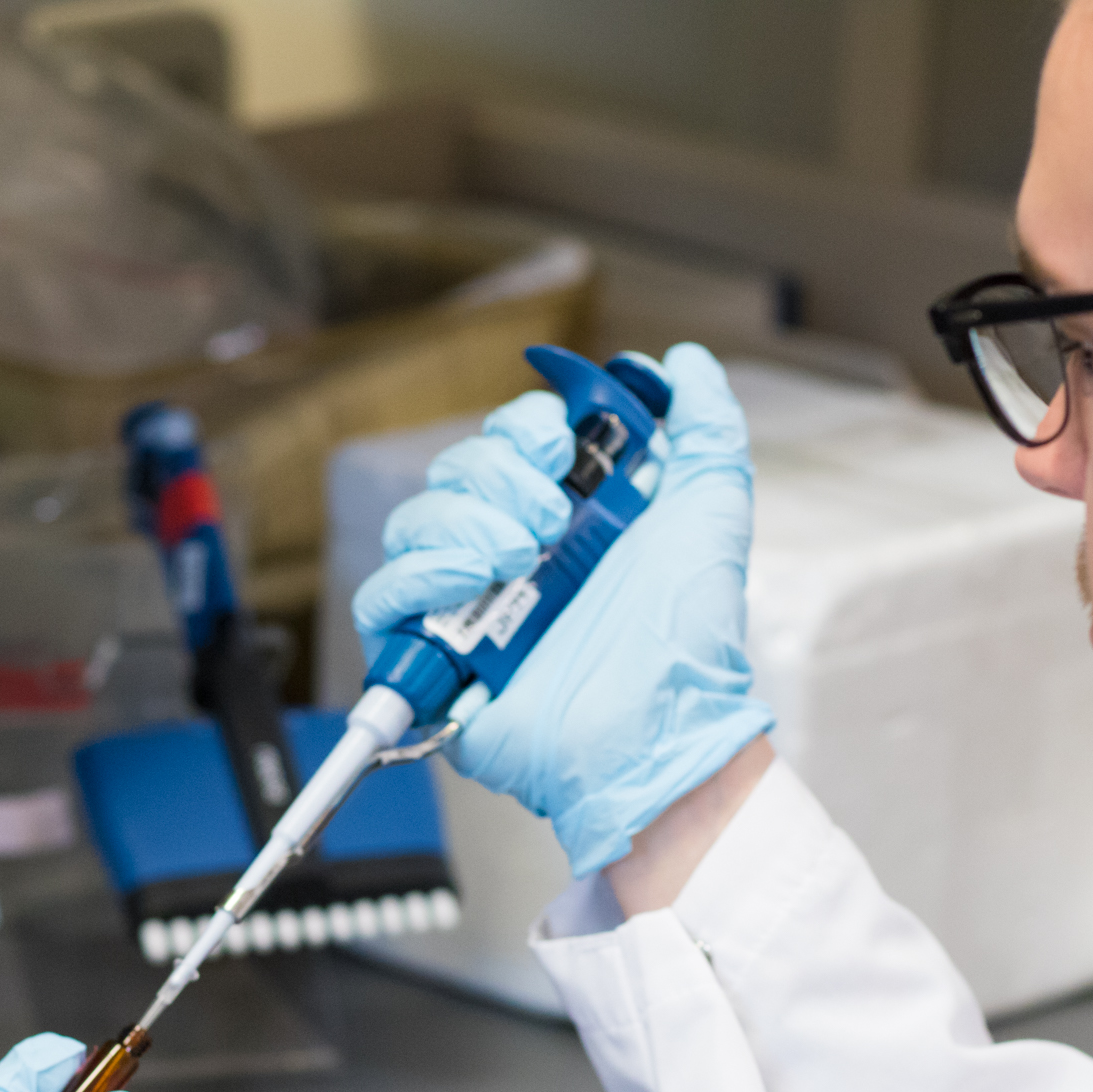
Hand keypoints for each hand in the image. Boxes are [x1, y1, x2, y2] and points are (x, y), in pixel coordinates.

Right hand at [352, 342, 775, 877]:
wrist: (658, 726)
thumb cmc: (685, 640)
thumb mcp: (710, 511)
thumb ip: (706, 427)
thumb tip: (684, 363)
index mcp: (565, 521)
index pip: (506, 442)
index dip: (521, 428)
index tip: (557, 443)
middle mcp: (510, 557)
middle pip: (454, 472)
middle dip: (498, 475)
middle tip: (549, 520)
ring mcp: (467, 606)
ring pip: (413, 522)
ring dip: (464, 522)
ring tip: (520, 559)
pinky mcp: (432, 658)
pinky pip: (381, 595)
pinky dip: (418, 576)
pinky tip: (470, 582)